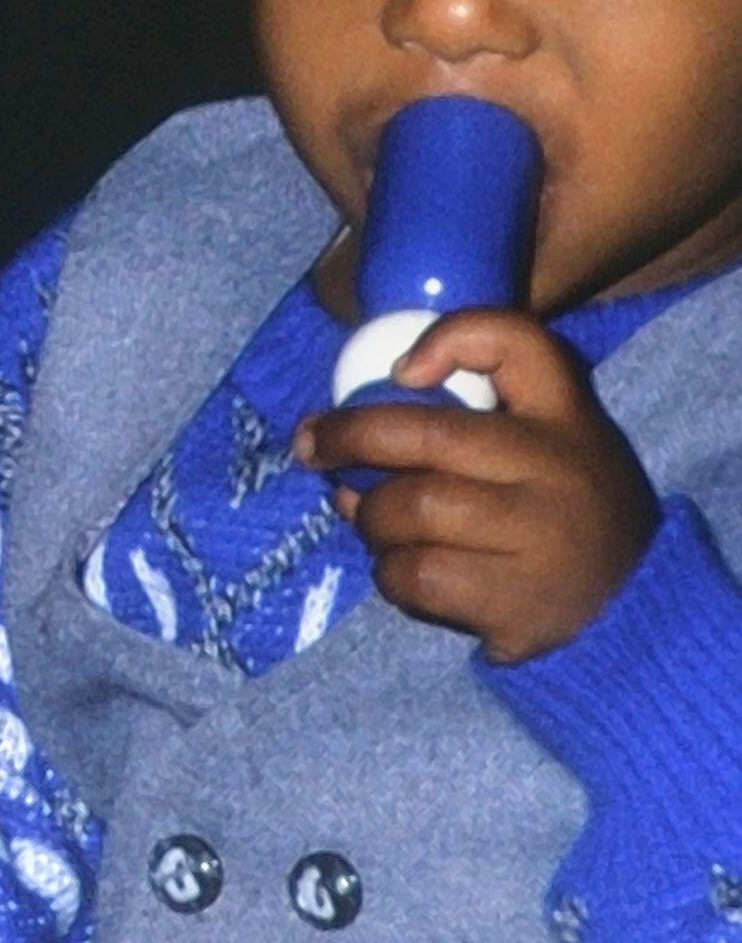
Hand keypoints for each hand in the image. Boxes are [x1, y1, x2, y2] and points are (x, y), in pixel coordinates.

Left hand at [293, 308, 659, 660]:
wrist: (630, 604)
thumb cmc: (557, 511)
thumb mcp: (542, 446)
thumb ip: (462, 424)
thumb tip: (338, 438)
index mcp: (565, 414)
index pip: (514, 341)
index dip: (447, 338)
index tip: (400, 370)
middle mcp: (557, 466)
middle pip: (426, 434)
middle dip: (350, 438)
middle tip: (313, 446)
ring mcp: (540, 534)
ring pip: (411, 507)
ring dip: (372, 518)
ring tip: (380, 526)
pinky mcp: (518, 599)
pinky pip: (415, 574)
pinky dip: (390, 573)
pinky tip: (407, 572)